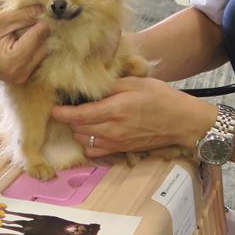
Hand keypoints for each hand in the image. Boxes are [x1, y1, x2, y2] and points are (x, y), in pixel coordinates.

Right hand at [0, 5, 48, 82]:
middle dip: (38, 29)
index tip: (35, 9)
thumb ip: (25, 15)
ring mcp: (21, 77)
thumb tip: (47, 9)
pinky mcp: (21, 76)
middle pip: (45, 44)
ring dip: (35, 38)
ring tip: (17, 30)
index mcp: (14, 61)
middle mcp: (21, 73)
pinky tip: (18, 39)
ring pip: (43, 51)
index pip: (41, 34)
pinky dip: (31, 46)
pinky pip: (36, 57)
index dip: (39, 19)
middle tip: (24, 19)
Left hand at [49, 77, 216, 156]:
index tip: (53, 107)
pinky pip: (95, 151)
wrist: (181, 121)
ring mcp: (116, 143)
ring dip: (77, 130)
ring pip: (83, 140)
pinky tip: (91, 131)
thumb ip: (110, 86)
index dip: (61, 113)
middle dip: (68, 119)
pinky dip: (87, 143)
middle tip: (66, 107)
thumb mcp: (135, 83)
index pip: (78, 115)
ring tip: (79, 117)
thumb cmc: (161, 98)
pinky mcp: (121, 150)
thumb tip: (89, 85)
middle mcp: (112, 130)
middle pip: (77, 128)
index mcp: (115, 110)